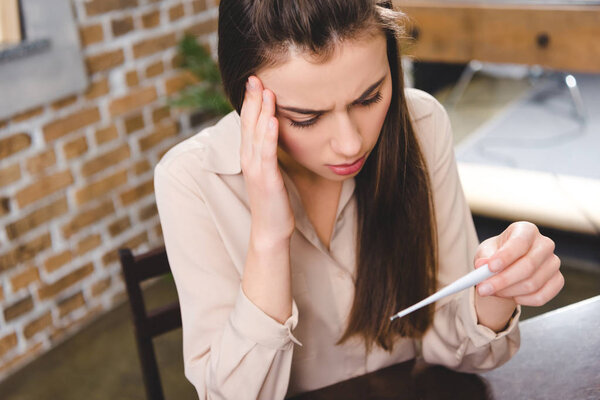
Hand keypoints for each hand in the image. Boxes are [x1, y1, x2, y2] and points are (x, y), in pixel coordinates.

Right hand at [240, 75, 294, 248]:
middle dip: (252, 99)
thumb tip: (273, 135)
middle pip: (248, 124)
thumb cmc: (272, 200)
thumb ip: (268, 152)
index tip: (255, 80)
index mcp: (249, 156)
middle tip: (254, 76)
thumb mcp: (269, 171)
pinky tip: (271, 120)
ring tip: (264, 90)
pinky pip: (267, 154)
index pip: (248, 123)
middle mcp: (248, 159)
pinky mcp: (267, 179)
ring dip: (260, 111)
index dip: (250, 102)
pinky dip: (269, 136)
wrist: (270, 229)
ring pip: (256, 135)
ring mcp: (256, 169)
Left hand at [474, 221, 563, 306]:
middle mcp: (544, 244)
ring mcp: (553, 263)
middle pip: (528, 266)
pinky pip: (541, 296)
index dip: (505, 256)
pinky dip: (523, 300)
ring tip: (493, 291)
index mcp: (526, 230)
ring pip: (532, 284)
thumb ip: (484, 258)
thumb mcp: (486, 252)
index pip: (519, 242)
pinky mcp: (558, 280)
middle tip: (483, 289)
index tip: (490, 268)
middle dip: (503, 280)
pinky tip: (511, 296)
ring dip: (508, 291)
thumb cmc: (496, 254)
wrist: (507, 266)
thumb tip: (482, 265)